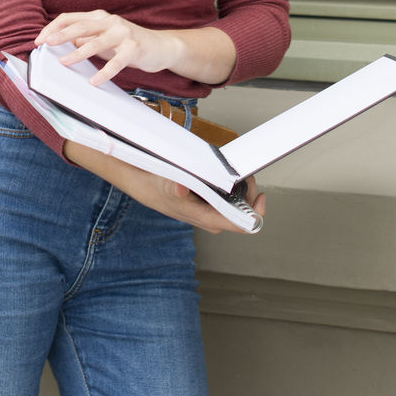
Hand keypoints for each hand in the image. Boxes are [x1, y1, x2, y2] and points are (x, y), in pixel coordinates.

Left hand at [36, 10, 180, 85]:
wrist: (161, 46)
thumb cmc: (128, 43)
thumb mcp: (105, 39)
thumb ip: (87, 38)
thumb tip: (65, 43)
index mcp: (100, 17)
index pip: (71, 17)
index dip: (54, 27)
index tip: (40, 40)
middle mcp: (110, 21)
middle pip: (80, 26)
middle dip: (61, 35)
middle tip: (46, 44)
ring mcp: (123, 32)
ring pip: (96, 42)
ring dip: (78, 53)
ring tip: (64, 62)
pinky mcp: (134, 47)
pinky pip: (117, 61)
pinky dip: (104, 72)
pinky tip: (94, 81)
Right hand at [64, 140, 265, 234]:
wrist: (134, 178)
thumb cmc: (150, 183)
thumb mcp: (160, 182)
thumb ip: (174, 187)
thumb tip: (184, 188)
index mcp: (202, 216)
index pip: (238, 224)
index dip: (255, 212)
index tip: (261, 194)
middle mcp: (207, 214)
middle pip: (239, 212)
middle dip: (247, 194)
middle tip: (246, 175)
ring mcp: (204, 207)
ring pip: (231, 203)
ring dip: (238, 189)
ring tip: (237, 172)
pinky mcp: (200, 197)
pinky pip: (221, 194)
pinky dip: (227, 183)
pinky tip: (222, 171)